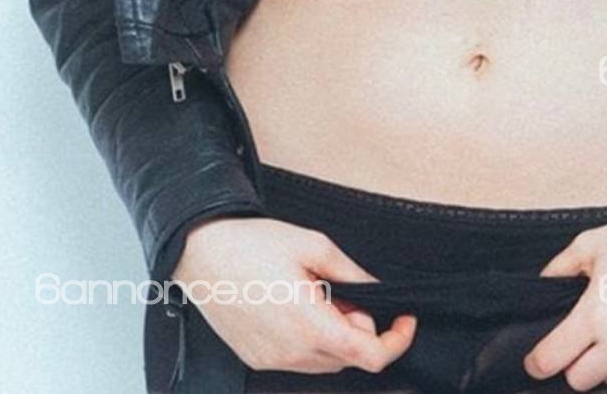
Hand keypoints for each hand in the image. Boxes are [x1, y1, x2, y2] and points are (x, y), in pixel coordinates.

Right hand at [170, 215, 416, 374]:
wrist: (201, 254)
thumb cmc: (253, 245)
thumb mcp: (312, 245)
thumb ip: (351, 272)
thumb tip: (377, 288)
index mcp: (311, 326)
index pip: (370, 356)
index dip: (396, 341)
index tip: (405, 319)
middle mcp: (293, 353)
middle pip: (349, 357)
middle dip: (361, 328)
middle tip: (346, 292)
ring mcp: (273, 361)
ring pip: (326, 361)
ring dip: (336, 335)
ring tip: (318, 295)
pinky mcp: (258, 359)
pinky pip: (300, 360)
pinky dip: (311, 340)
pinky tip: (297, 307)